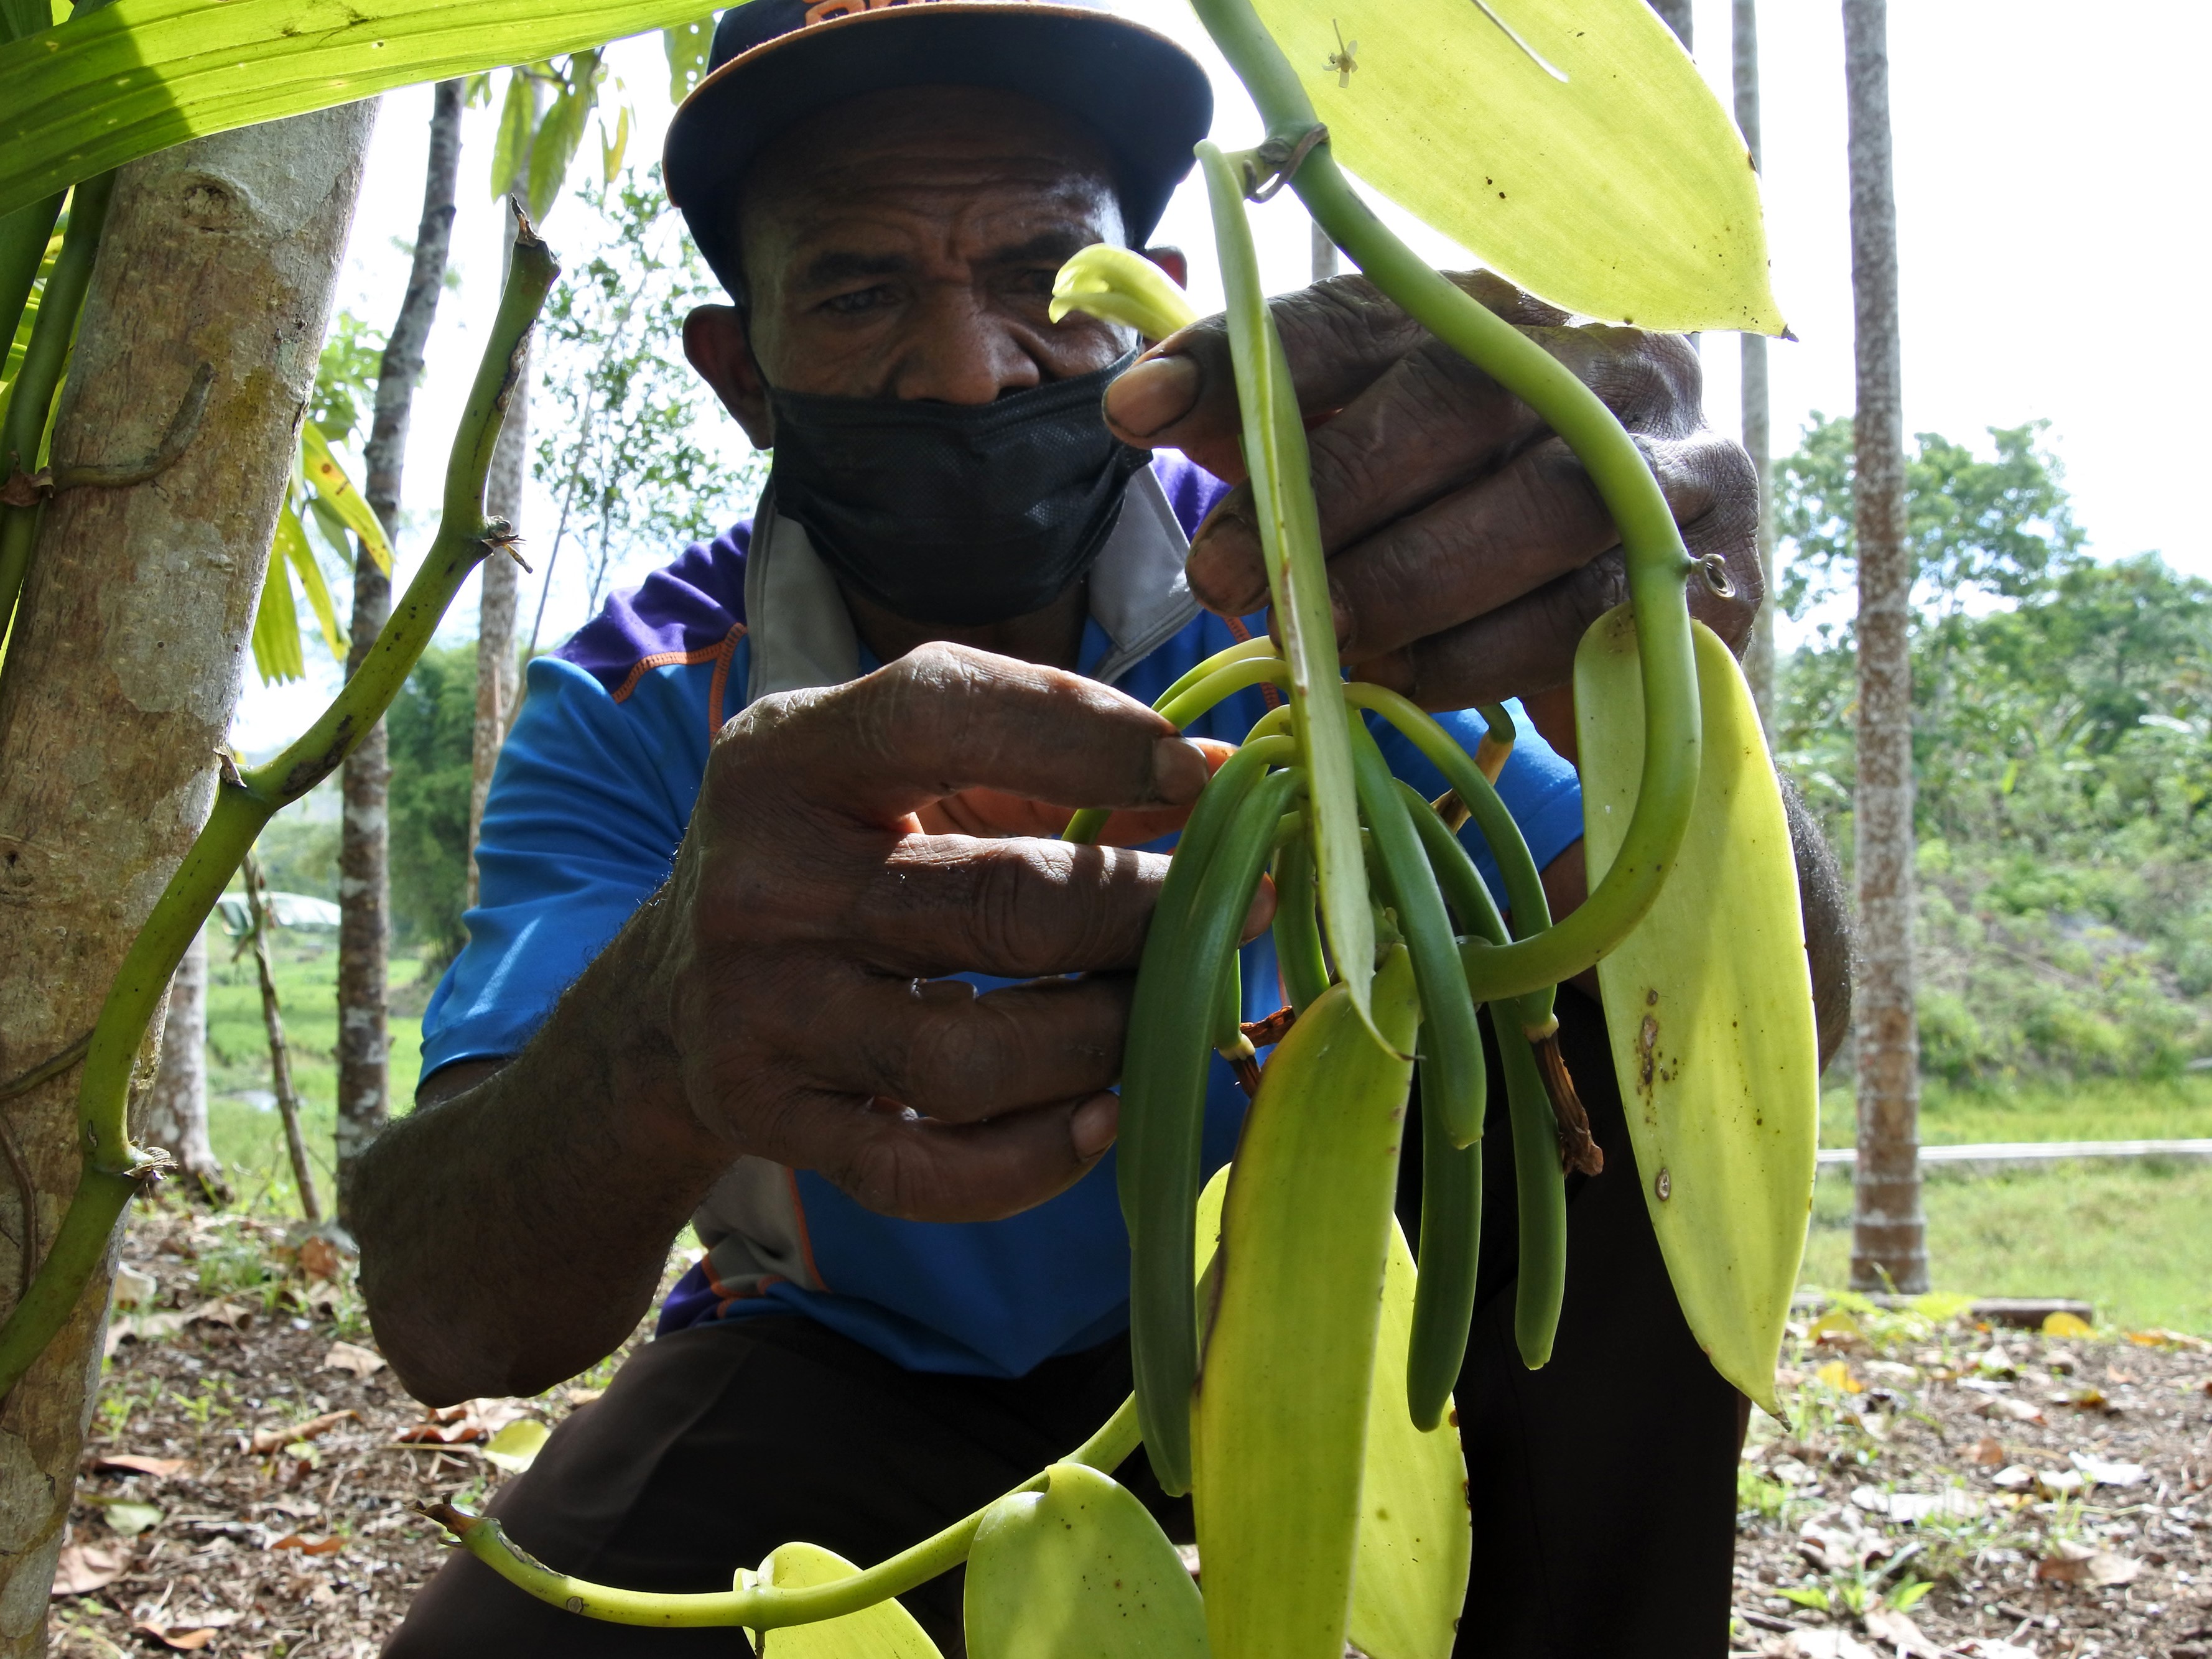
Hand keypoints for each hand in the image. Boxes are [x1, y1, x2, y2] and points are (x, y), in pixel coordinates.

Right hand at [637, 643, 1250, 1223]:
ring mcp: (761, 1012)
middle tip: (1229, 911)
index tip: (1199, 776)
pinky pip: (923, 1169)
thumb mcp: (903, 774)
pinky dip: (1033, 1161)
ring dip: (1101, 1041)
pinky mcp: (770, 1120)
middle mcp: (762, 881)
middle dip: (1141, 912)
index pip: (942, 714)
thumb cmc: (833, 855)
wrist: (669, 995)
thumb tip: (1225, 783)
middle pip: (998, 904)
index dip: (1086, 738)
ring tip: (1162, 1015)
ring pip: (971, 1055)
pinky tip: (1100, 1119)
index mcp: (789, 757)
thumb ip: (1049, 762)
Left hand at [1102, 271, 1760, 709]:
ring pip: (1535, 507)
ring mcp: (1685, 465)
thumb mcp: (1361, 474)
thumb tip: (1139, 401)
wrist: (1630, 649)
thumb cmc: (1465, 541)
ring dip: (1403, 585)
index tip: (1138, 415)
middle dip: (1330, 494)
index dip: (1250, 359)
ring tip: (1313, 641)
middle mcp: (1612, 362)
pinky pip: (1585, 617)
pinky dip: (1472, 658)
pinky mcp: (1720, 579)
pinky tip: (1397, 682)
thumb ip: (1271, 429)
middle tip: (1223, 579)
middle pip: (1462, 397)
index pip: (1367, 311)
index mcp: (1511, 312)